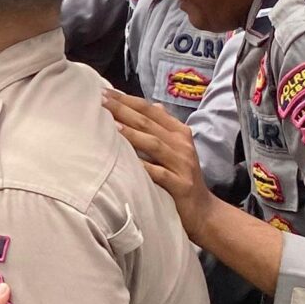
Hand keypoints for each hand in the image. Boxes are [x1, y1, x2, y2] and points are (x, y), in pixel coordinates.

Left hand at [104, 92, 217, 240]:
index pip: (151, 110)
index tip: (105, 92)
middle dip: (124, 110)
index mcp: (179, 132)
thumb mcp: (176, 149)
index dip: (128, 100)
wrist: (203, 211)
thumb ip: (164, 128)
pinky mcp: (180, 185)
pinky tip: (126, 161)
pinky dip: (143, 166)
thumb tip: (153, 105)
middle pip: (150, 123)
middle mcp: (182, 145)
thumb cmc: (182, 178)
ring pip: (154, 144)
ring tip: (112, 125)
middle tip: (101, 100)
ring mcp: (182, 165)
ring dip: (132, 134)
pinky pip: (158, 173)